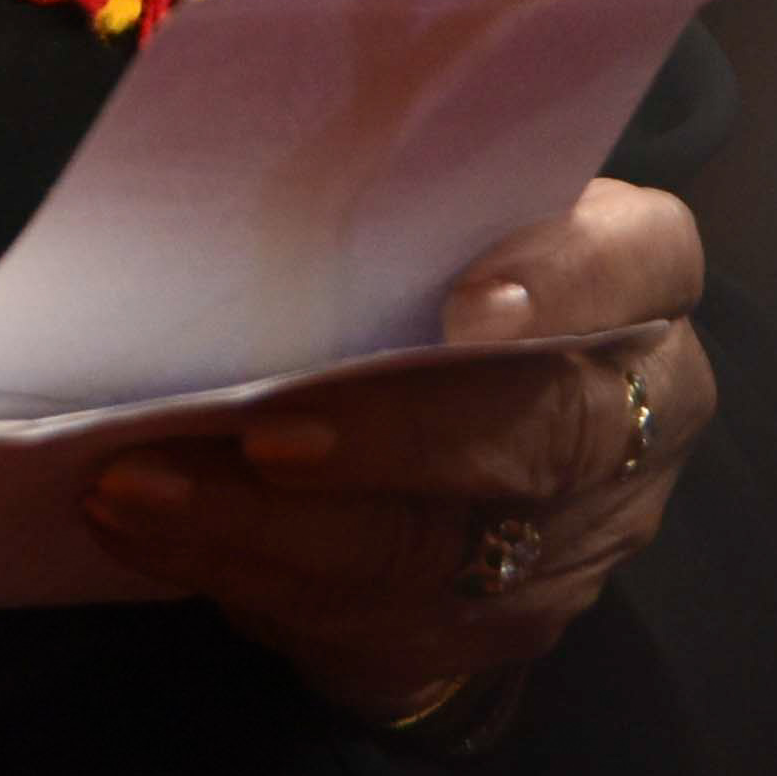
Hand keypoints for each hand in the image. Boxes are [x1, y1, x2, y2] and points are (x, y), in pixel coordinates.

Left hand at [79, 179, 714, 732]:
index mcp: (637, 280)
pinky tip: (149, 536)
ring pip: (436, 553)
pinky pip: (376, 622)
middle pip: (540, 437)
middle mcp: (637, 419)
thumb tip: (250, 148)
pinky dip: (247, 576)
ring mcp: (578, 541)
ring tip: (136, 488)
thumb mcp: (432, 210)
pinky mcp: (499, 626)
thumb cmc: (421, 275)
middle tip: (258, 433)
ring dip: (270, 528)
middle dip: (388, 443)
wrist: (457, 438)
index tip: (467, 307)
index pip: (640, 259)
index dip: (563, 282)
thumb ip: (394, 191)